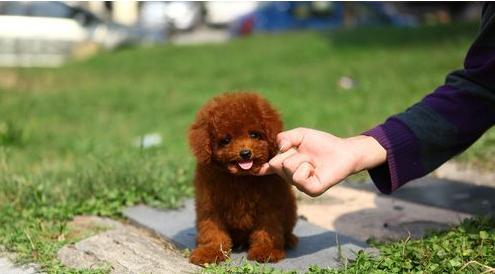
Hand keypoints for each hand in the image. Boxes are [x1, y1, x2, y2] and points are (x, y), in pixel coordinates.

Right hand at [257, 128, 385, 196]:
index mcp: (283, 165)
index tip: (236, 169)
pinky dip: (307, 167)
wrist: (344, 150)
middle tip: (304, 153)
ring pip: (288, 168)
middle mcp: (288, 177)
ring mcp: (299, 185)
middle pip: (276, 163)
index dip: (251, 169)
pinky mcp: (311, 190)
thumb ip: (284, 138)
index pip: (264, 168)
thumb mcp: (299, 135)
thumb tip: (278, 149)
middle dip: (289, 153)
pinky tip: (315, 168)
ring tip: (312, 160)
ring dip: (301, 158)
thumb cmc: (321, 143)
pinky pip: (300, 178)